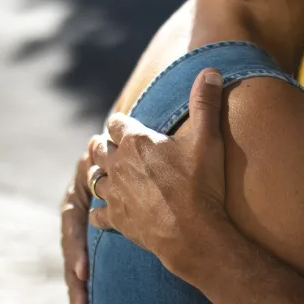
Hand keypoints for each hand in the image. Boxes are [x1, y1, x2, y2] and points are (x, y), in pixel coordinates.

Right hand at [62, 136, 102, 303]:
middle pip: (71, 253)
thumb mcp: (110, 150)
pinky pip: (86, 270)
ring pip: (76, 267)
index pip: (72, 225)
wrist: (115, 154)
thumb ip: (106, 154)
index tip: (84, 272)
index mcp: (78, 197)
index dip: (76, 249)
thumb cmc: (118, 152)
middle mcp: (74, 219)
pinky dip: (88, 291)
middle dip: (76, 282)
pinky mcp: (87, 245)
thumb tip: (102, 140)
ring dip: (79, 293)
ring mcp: (79, 234)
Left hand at [87, 68, 229, 276]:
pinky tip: (108, 212)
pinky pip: (97, 214)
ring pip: (94, 178)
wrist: (194, 233)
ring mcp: (115, 194)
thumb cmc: (201, 184)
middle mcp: (119, 165)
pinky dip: (101, 212)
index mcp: (136, 142)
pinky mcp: (116, 220)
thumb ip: (206, 102)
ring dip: (100, 174)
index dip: (120, 123)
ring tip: (108, 174)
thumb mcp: (208, 138)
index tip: (125, 126)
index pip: (116, 123)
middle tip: (111, 146)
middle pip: (98, 148)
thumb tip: (210, 70)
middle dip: (104, 145)